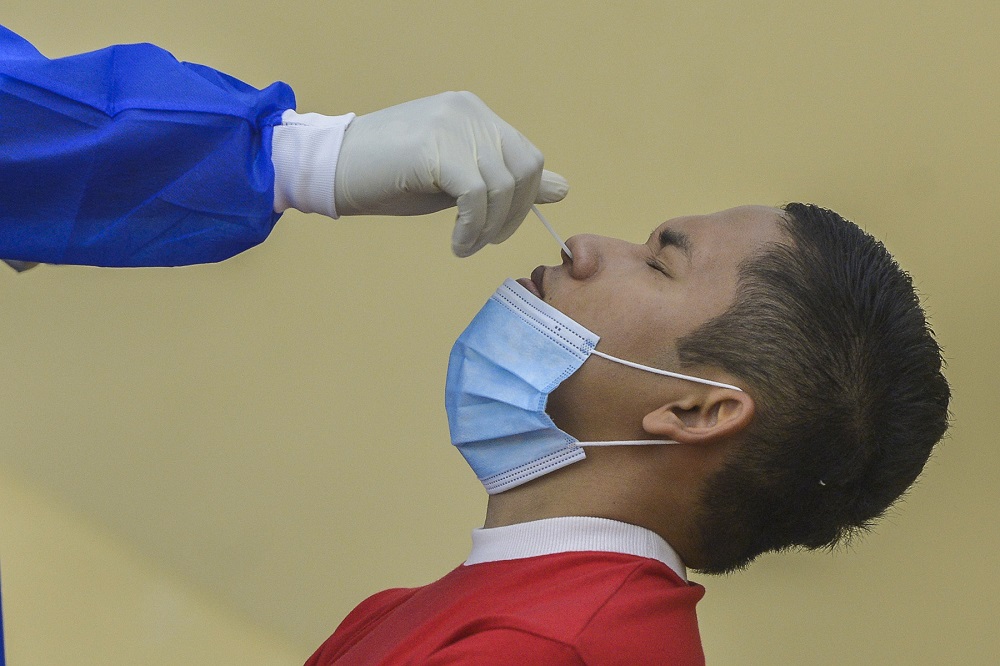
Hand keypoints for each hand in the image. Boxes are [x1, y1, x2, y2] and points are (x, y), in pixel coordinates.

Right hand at [334, 91, 567, 256]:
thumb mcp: (458, 179)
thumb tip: (562, 189)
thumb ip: (505, 179)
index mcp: (475, 114)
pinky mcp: (438, 148)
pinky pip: (477, 197)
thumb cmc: (391, 177)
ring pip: (502, 186)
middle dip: (514, 216)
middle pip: (525, 169)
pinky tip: (457, 244)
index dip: (525, 200)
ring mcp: (454, 126)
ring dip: (490, 228)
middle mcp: (470, 112)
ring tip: (467, 245)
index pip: (527, 156)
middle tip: (487, 241)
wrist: (333, 168)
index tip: (500, 229)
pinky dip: (472, 229)